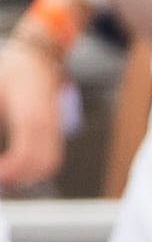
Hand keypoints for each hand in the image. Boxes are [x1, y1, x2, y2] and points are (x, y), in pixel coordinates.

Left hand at [0, 36, 65, 188]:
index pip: (25, 154)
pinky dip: (38, 169)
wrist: (37, 60)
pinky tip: (20, 171)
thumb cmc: (12, 73)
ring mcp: (54, 129)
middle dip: (19, 178)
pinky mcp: (55, 132)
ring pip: (49, 164)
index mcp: (30, 116)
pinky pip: (52, 158)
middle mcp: (46, 126)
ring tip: (7, 178)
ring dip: (29, 176)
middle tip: (0, 180)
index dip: (10, 170)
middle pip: (41, 165)